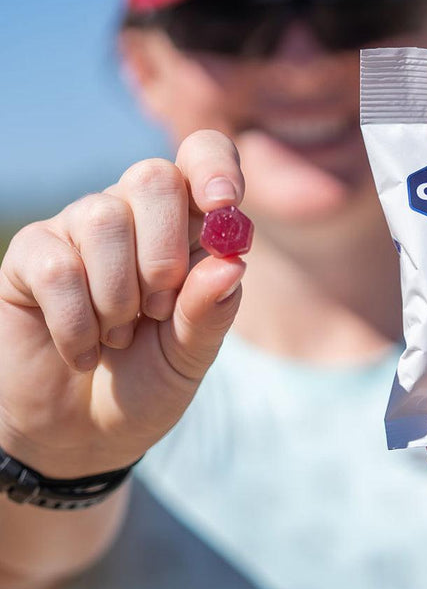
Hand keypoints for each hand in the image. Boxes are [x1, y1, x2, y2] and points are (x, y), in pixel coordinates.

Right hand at [0, 130, 246, 478]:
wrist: (87, 431)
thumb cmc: (151, 379)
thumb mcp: (192, 353)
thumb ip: (211, 309)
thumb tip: (233, 261)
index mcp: (188, 227)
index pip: (203, 157)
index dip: (215, 167)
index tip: (224, 204)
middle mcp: (136, 216)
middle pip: (153, 176)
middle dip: (164, 252)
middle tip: (160, 307)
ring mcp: (80, 230)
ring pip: (103, 218)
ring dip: (119, 295)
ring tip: (122, 335)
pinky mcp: (32, 256)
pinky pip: (56, 266)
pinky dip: (78, 322)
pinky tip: (85, 351)